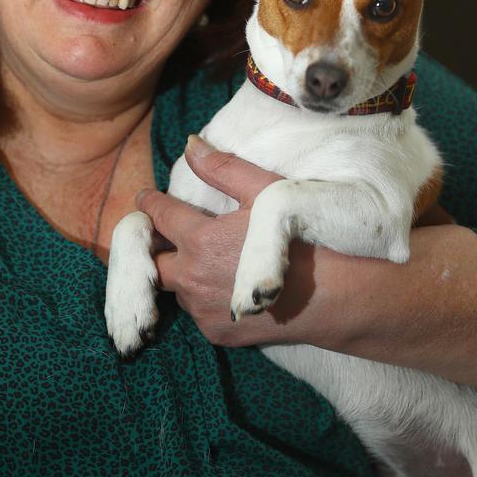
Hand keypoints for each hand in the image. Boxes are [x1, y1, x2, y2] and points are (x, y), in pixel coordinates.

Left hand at [137, 136, 317, 346]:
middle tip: (164, 234)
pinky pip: (198, 312)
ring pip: (176, 288)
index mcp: (199, 239)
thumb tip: (190, 144)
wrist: (331, 295)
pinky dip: (203, 298)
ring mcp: (202, 310)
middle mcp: (192, 278)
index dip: (150, 203)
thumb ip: (222, 167)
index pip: (158, 216)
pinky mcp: (217, 332)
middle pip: (154, 261)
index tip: (145, 197)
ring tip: (201, 260)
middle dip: (156, 245)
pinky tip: (224, 287)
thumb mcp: (264, 192)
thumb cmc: (300, 238)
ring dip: (182, 273)